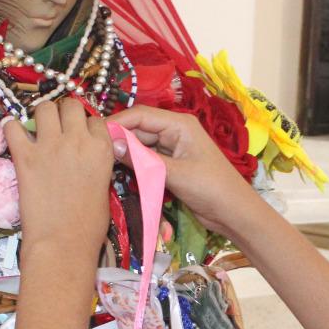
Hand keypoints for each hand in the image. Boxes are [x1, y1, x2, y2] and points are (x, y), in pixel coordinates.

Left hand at [5, 98, 113, 263]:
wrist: (63, 243)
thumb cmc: (89, 225)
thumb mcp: (104, 187)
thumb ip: (96, 163)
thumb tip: (84, 156)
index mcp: (102, 148)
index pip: (95, 120)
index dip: (86, 126)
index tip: (79, 135)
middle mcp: (77, 140)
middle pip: (70, 105)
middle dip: (65, 113)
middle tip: (58, 128)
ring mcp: (49, 145)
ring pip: (44, 107)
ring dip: (41, 115)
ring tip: (38, 129)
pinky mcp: (24, 156)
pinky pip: (12, 126)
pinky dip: (12, 128)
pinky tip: (15, 136)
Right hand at [106, 105, 260, 235]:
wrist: (234, 213)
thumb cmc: (211, 188)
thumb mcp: (175, 174)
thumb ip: (143, 160)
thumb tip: (111, 146)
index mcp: (179, 124)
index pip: (140, 115)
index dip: (116, 123)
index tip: (94, 136)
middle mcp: (174, 131)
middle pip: (138, 130)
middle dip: (118, 140)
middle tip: (95, 154)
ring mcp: (172, 149)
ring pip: (140, 146)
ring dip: (125, 155)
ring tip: (103, 164)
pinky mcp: (170, 166)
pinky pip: (146, 161)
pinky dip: (135, 166)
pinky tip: (119, 174)